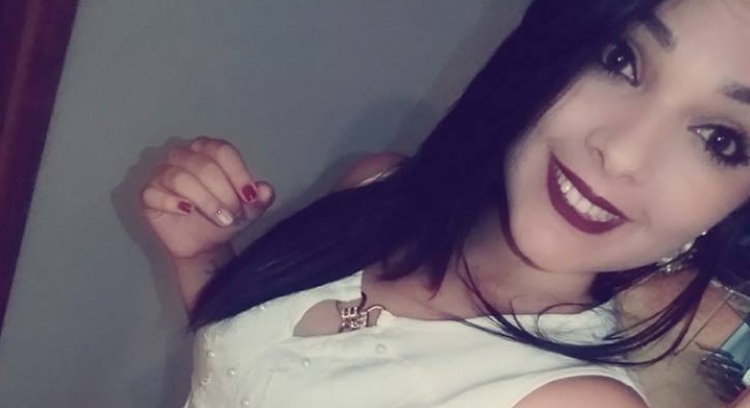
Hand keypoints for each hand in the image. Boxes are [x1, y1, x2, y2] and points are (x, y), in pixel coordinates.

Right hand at [141, 137, 273, 259]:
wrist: (204, 244)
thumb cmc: (225, 216)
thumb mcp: (250, 210)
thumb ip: (260, 198)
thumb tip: (265, 190)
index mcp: (208, 150)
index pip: (222, 150)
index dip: (237, 173)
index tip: (249, 198)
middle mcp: (183, 156)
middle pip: (203, 164)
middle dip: (223, 193)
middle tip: (234, 215)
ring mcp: (162, 174)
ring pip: (179, 177)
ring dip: (204, 200)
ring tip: (220, 219)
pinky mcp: (148, 195)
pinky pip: (153, 192)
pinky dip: (172, 202)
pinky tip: (187, 212)